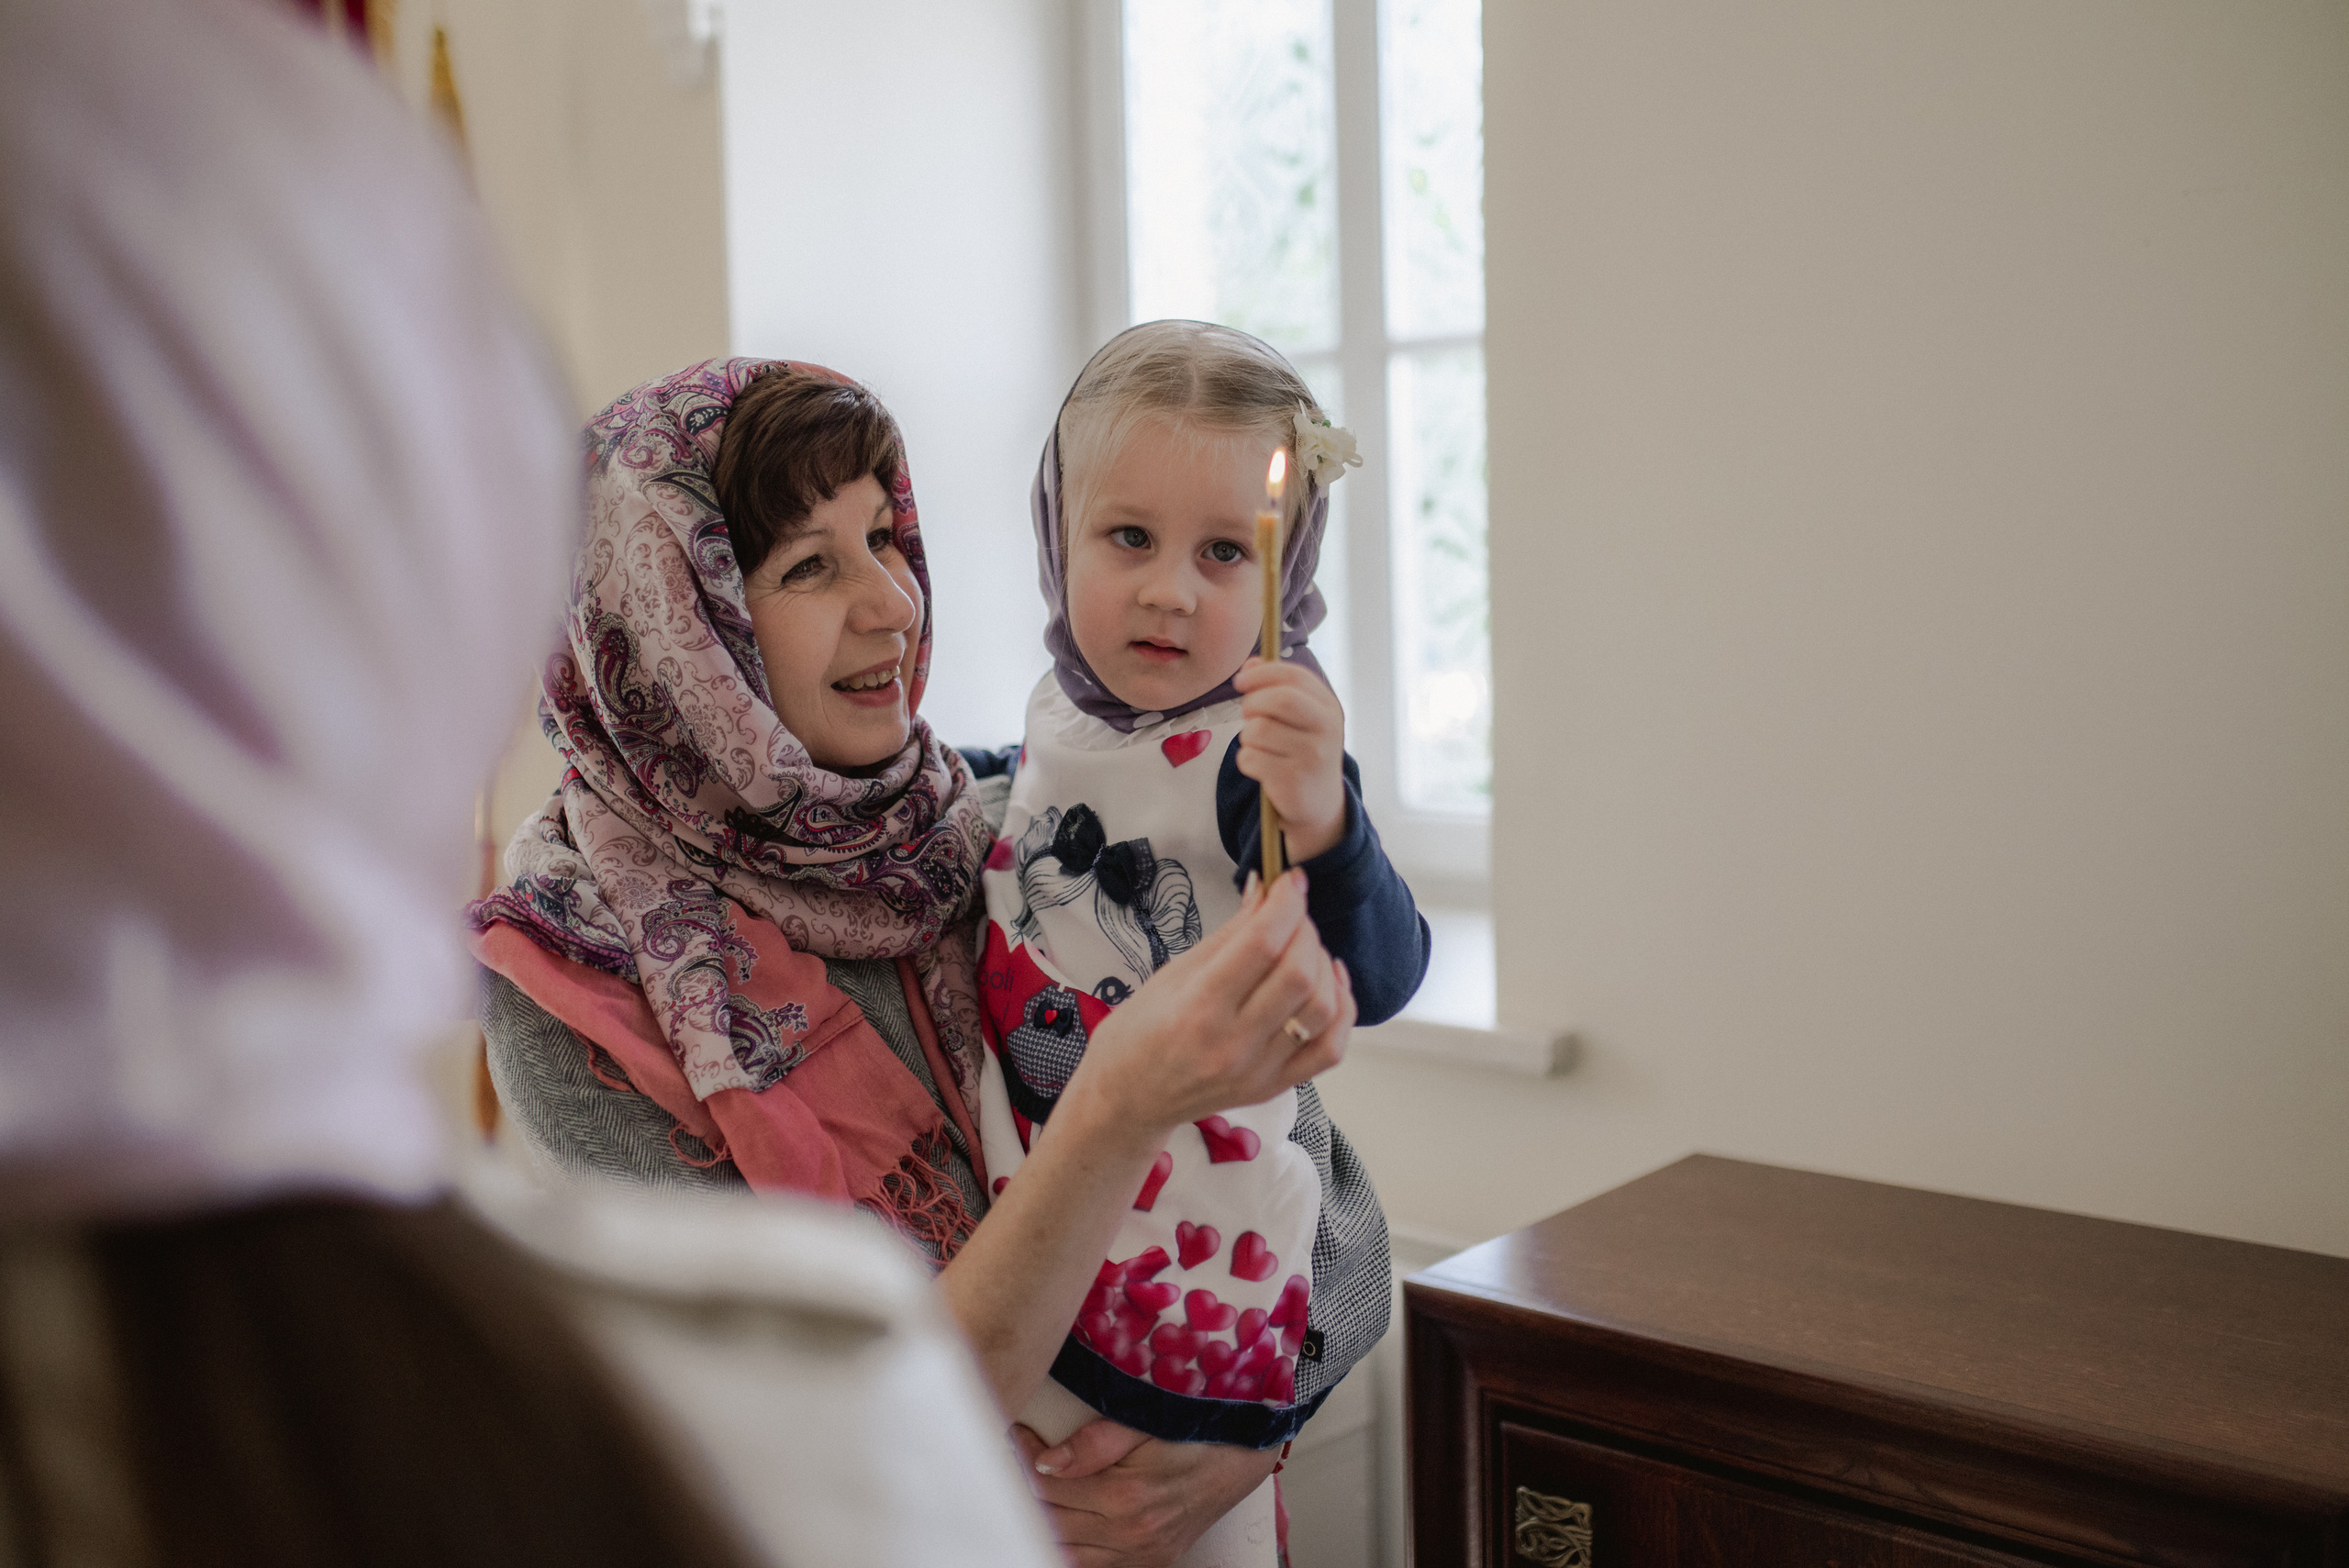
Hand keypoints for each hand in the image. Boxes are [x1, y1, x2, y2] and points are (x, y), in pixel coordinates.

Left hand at [1011, 1420, 1280, 1567]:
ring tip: (1029, 1488)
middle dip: (1023, 1488)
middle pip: (1050, 1519)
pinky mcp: (1149, 1561)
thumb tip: (1046, 1463)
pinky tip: (1059, 1524)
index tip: (1017, 1433)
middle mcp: (1130, 1534)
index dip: (1024, 1456)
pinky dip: (1068, 1547)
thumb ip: (1095, 1441)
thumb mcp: (1148, 1420)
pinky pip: (1093, 1565)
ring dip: (1041, 1519)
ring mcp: (1140, 1553)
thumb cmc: (1200, 1429)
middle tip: (1015, 1458)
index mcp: (1125, 1496)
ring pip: (1065, 1548)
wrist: (1246, 1455)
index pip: (1048, 1483)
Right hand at [1058, 870, 1356, 1145]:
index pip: (1262, 944)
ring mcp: (1259, 1071)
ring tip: (1304, 949)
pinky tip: (1330, 984)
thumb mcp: (1172, 973)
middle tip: (1291, 915)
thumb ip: (1228, 935)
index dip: (1286, 903)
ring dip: (1324, 965)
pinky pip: (1330, 1049)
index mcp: (1198, 1008)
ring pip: (1323, 1009)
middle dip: (1305, 930)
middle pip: (1299, 974)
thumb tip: (1265, 890)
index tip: (1291, 880)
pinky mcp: (1274, 1087)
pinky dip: (1341, 1010)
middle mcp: (1233, 1044)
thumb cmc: (1138, 1032)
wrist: (1128, 1099)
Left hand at [1232, 654, 1346, 861]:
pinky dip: (1245, 761)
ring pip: (1257, 730)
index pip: (1296, 677)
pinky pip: (1250, 758)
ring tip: (1258, 746)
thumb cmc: (1302, 751)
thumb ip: (1277, 687)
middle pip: (1279, 700)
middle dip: (1252, 703)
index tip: (1241, 680)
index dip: (1263, 673)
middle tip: (1248, 716)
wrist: (1318, 804)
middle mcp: (1326, 729)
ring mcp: (1312, 756)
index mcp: (1329, 707)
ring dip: (1247, 737)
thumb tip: (1250, 664)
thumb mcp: (1300, 718)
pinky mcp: (1293, 780)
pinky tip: (1260, 768)